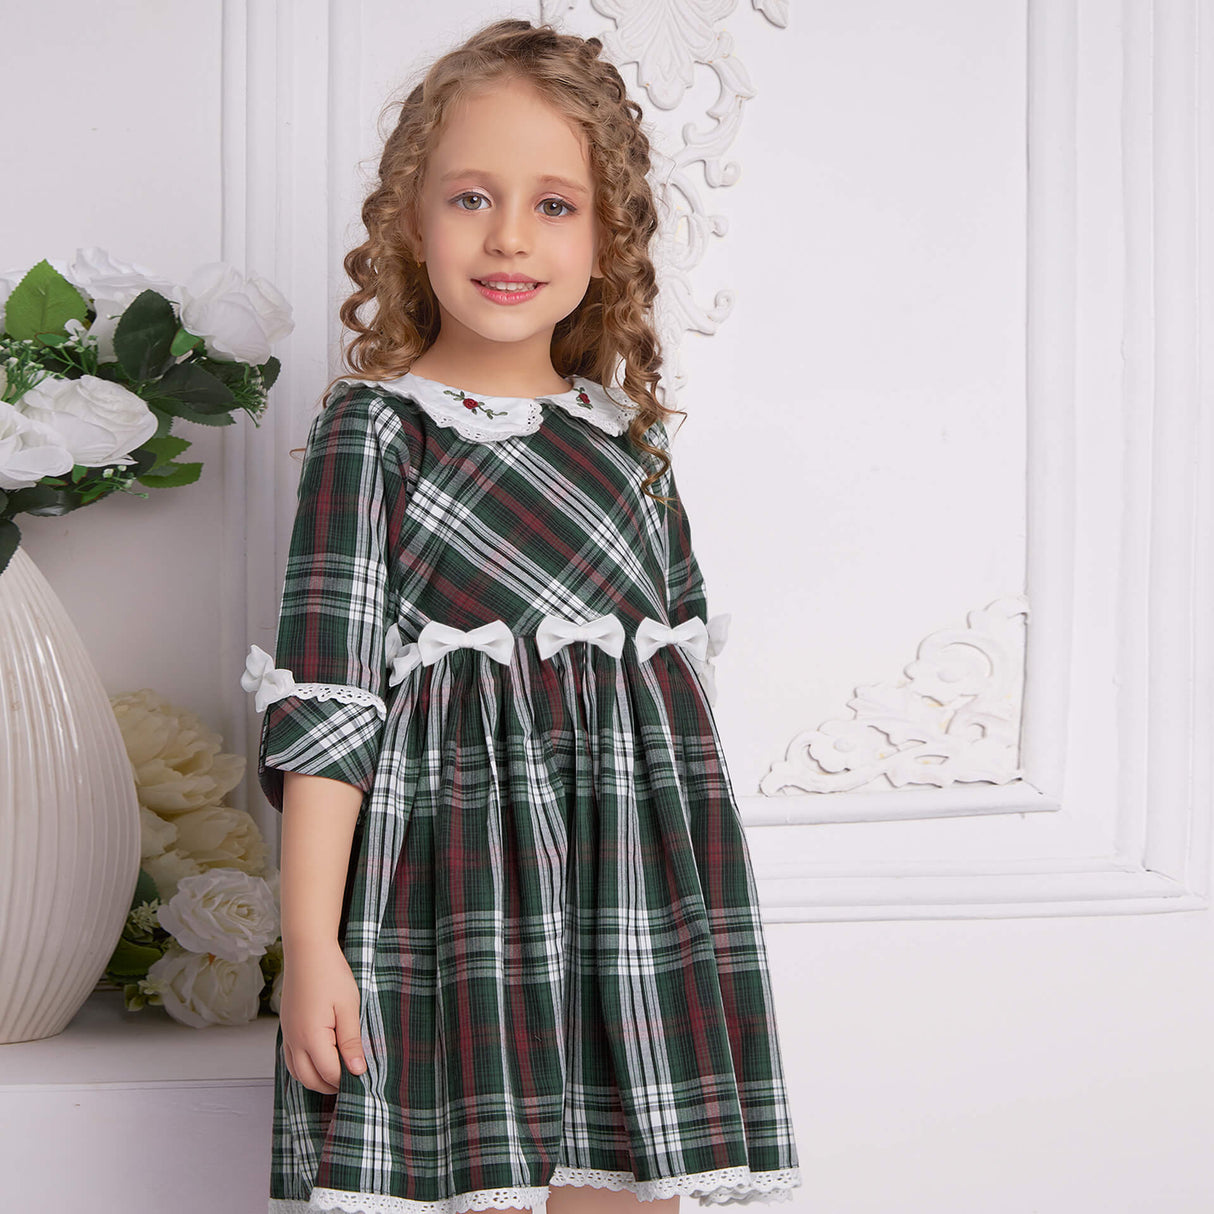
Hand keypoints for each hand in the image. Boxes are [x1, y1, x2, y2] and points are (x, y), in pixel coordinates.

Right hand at [278, 939, 367, 1093]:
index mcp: (311, 1037)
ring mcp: (287, 1035)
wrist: (307, 951)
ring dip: (316, 1079)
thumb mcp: (349, 1007)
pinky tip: (320, 1059)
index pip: (329, 1073)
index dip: (347, 1078)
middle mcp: (295, 1041)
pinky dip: (304, 1067)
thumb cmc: (330, 974)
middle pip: (310, 1080)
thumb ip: (351, 1041)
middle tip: (352, 1080)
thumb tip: (357, 1070)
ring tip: (338, 1072)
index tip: (363, 1075)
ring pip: (297, 1073)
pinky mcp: (286, 1027)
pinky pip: (291, 1059)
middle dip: (330, 1085)